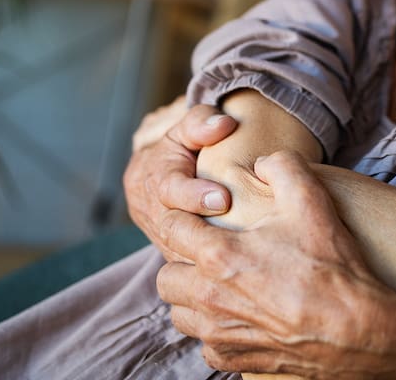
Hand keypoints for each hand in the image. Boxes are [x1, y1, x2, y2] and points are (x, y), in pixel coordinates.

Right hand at [122, 103, 237, 259]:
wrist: (161, 177)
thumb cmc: (182, 149)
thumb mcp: (187, 130)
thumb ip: (201, 123)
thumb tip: (224, 124)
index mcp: (152, 179)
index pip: (168, 189)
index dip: (194, 195)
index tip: (223, 198)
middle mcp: (153, 213)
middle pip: (175, 229)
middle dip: (205, 231)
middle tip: (238, 230)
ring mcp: (162, 239)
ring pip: (183, 256)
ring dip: (210, 257)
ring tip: (244, 255)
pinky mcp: (176, 257)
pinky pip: (193, 270)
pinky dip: (212, 271)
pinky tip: (239, 270)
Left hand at [156, 151, 395, 377]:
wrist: (358, 330)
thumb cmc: (332, 266)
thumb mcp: (311, 200)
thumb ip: (281, 166)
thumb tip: (262, 162)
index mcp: (219, 256)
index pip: (172, 227)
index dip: (183, 214)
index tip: (201, 214)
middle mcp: (209, 298)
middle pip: (166, 275)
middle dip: (181, 259)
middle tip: (209, 251)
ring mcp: (219, 333)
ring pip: (180, 313)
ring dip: (192, 297)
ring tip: (220, 284)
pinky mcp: (234, 360)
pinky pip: (205, 345)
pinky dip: (215, 331)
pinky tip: (239, 316)